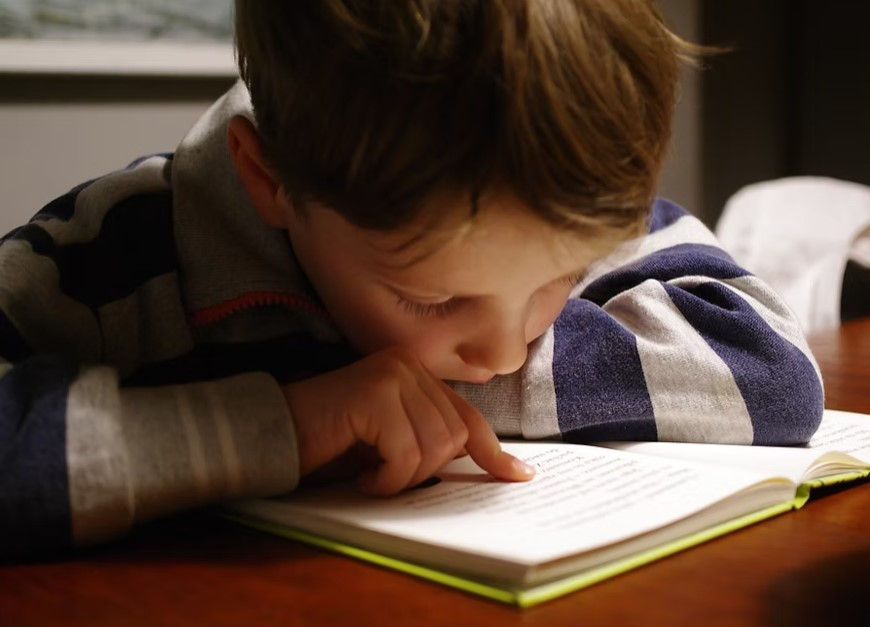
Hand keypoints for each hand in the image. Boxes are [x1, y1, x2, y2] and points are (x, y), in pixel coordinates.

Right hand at [282, 347, 534, 494]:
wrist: (272, 435)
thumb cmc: (329, 444)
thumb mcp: (390, 443)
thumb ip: (431, 441)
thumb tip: (491, 465)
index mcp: (416, 373)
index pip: (467, 417)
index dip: (494, 452)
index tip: (519, 476)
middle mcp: (408, 365)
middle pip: (453, 437)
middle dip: (425, 472)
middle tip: (386, 478)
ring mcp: (392, 375)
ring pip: (434, 447)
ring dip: (403, 477)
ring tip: (370, 475)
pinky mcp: (375, 393)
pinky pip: (405, 453)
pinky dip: (386, 479)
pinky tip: (361, 476)